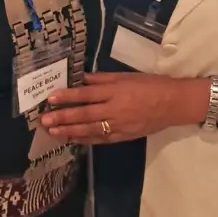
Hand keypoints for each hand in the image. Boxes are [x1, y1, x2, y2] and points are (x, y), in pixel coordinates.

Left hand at [40, 72, 204, 143]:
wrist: (173, 103)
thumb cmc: (149, 85)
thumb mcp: (125, 76)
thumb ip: (101, 79)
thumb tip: (80, 78)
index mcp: (114, 91)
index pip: (85, 94)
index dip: (67, 97)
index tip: (50, 99)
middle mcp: (114, 109)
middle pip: (84, 115)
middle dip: (63, 117)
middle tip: (44, 120)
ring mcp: (119, 125)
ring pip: (90, 130)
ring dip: (70, 131)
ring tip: (53, 132)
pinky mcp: (124, 136)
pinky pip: (102, 139)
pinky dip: (86, 140)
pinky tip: (73, 140)